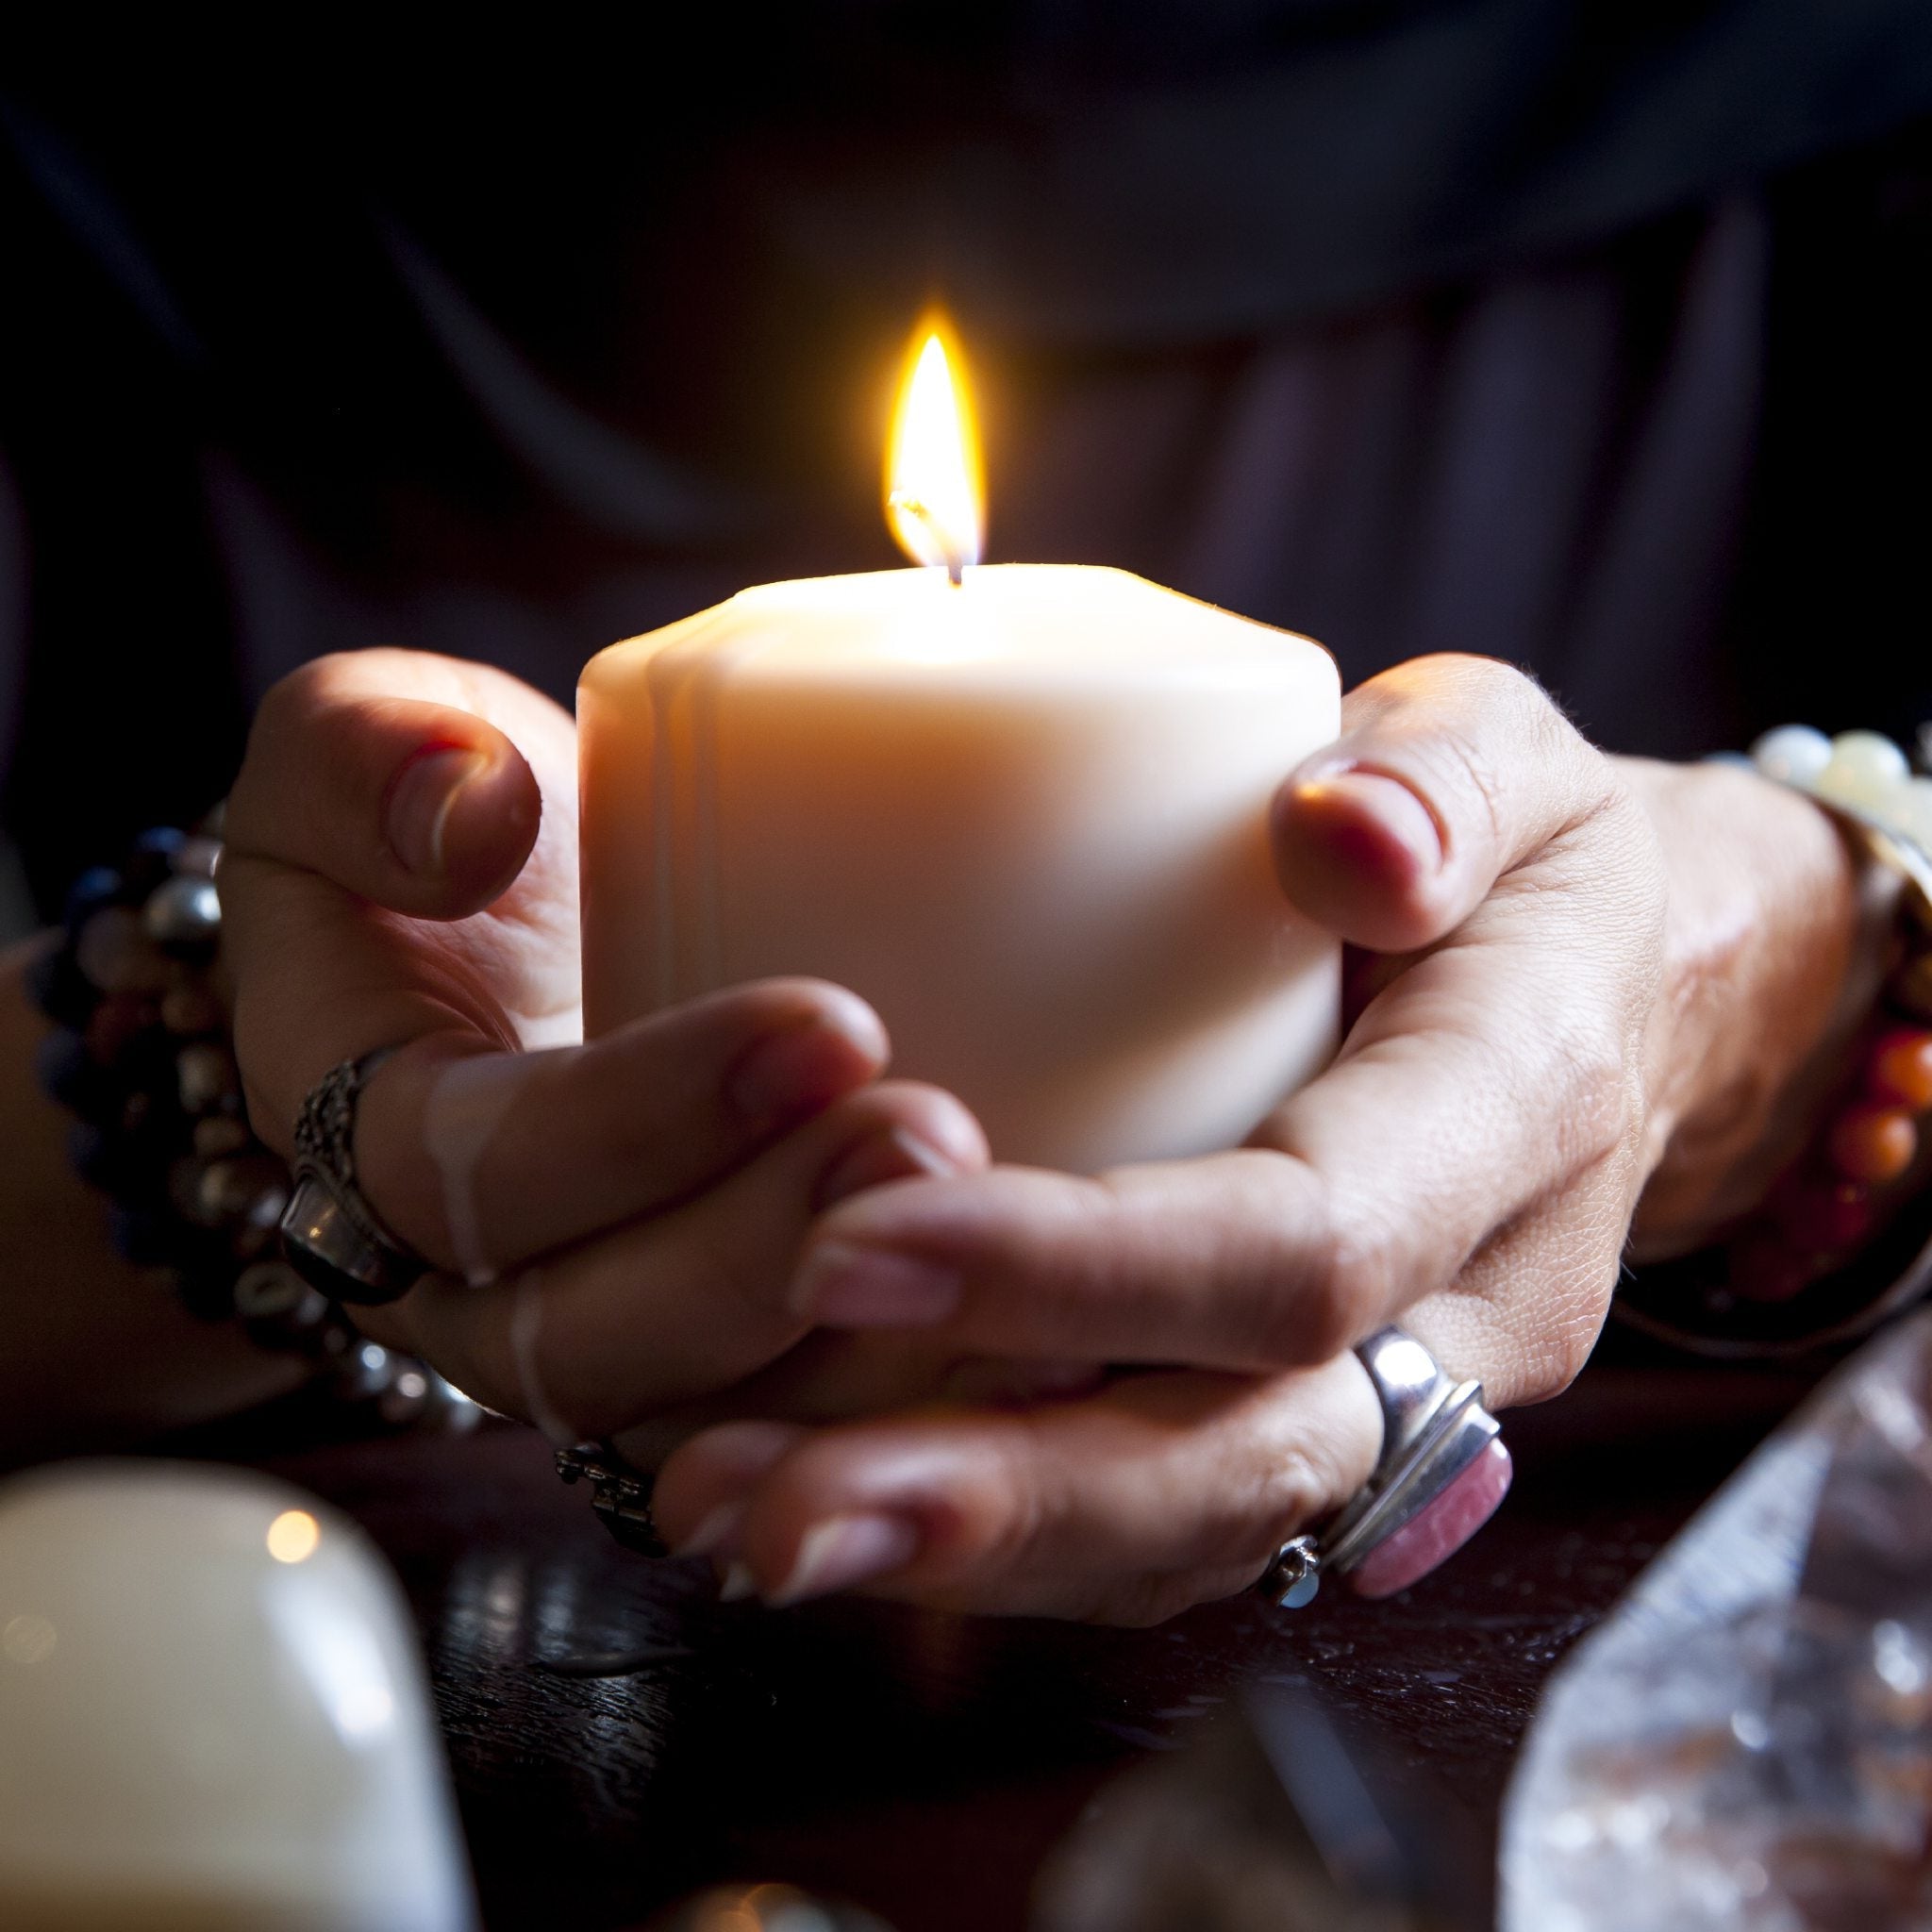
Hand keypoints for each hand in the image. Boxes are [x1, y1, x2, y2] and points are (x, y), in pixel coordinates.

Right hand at [221, 649, 989, 1436]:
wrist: (515, 933)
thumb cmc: (446, 829)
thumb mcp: (358, 745)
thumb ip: (367, 752)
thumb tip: (472, 807)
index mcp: (377, 1146)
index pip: (480, 1175)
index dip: (644, 1120)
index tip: (825, 1023)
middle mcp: (479, 1287)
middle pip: (598, 1336)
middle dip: (770, 1251)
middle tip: (930, 1140)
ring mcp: (608, 1342)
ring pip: (714, 1417)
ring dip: (862, 1352)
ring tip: (1017, 1248)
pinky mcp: (722, 1364)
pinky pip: (805, 1429)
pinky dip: (922, 1394)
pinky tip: (1059, 1328)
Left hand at [650, 655, 1863, 1621]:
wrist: (1623, 1007)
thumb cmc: (1534, 869)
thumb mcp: (1513, 759)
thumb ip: (1442, 780)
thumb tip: (1335, 835)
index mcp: (1517, 1123)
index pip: (1303, 1245)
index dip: (1086, 1268)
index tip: (853, 1238)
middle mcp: (1469, 1311)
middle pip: (1237, 1460)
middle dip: (995, 1493)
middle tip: (764, 1506)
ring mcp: (1401, 1402)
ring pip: (1187, 1533)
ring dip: (960, 1552)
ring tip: (737, 1523)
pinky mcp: (1318, 1426)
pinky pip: (1162, 1525)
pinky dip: (994, 1538)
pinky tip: (823, 1500)